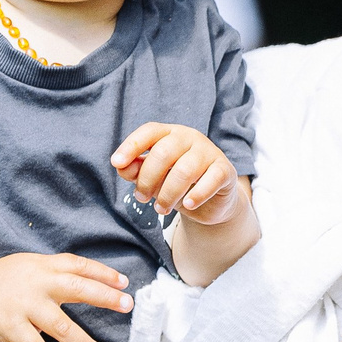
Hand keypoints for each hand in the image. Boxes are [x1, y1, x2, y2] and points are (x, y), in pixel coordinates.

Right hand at [0, 252, 130, 341]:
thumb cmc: (0, 280)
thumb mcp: (28, 266)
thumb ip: (54, 273)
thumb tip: (89, 284)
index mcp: (43, 266)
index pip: (79, 265)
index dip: (103, 273)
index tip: (124, 283)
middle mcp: (37, 283)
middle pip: (78, 288)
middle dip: (104, 297)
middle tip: (127, 306)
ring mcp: (24, 306)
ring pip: (62, 326)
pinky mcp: (12, 327)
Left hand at [113, 123, 246, 226]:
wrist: (211, 202)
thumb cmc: (176, 185)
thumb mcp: (153, 178)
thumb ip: (136, 170)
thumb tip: (122, 166)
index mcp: (169, 134)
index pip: (149, 132)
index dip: (131, 145)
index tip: (116, 163)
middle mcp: (190, 137)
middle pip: (163, 153)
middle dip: (147, 179)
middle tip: (142, 198)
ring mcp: (209, 152)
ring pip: (184, 171)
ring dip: (167, 194)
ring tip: (161, 209)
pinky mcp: (225, 170)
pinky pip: (210, 181)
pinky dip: (196, 195)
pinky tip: (187, 205)